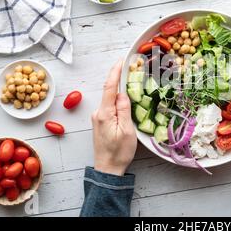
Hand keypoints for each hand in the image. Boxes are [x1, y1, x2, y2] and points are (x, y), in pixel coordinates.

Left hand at [91, 60, 136, 175]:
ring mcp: (98, 117)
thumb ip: (124, 109)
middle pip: (110, 91)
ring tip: (132, 85)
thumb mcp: (127, 131)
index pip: (109, 87)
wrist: (107, 169)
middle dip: (120, 79)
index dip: (115, 72)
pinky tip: (126, 102)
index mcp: (105, 113)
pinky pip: (110, 107)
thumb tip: (122, 93)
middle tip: (132, 69)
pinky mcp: (100, 122)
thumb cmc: (119, 152)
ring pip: (111, 100)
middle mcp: (98, 113)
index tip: (121, 61)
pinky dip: (117, 101)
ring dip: (120, 92)